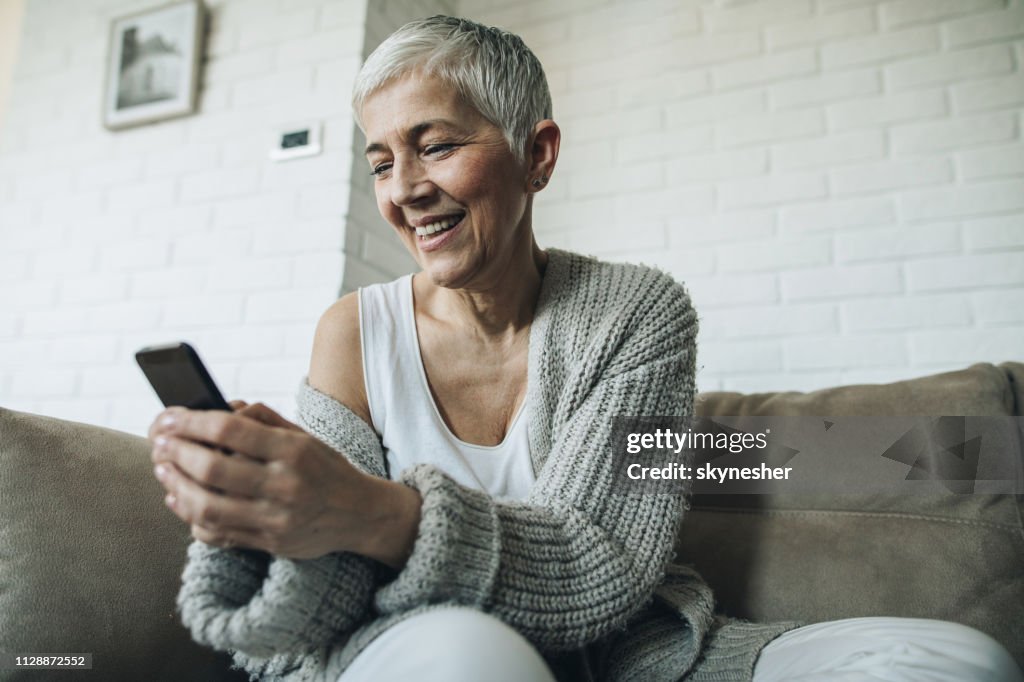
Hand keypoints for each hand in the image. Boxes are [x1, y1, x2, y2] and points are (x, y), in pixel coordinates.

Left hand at [148, 401, 416, 561]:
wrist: (359, 514)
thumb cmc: (324, 468)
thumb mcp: (302, 435)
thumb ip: (261, 419)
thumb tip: (214, 409)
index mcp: (293, 450)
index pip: (230, 429)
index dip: (190, 422)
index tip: (168, 417)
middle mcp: (284, 485)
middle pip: (212, 467)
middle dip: (176, 453)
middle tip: (160, 443)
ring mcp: (275, 518)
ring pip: (207, 505)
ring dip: (175, 485)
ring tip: (163, 469)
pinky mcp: (268, 544)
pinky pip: (216, 534)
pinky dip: (189, 517)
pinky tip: (178, 499)